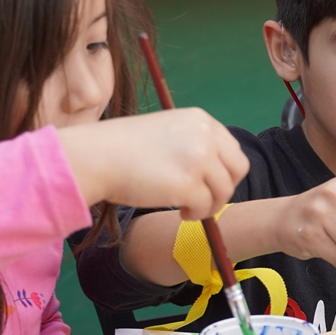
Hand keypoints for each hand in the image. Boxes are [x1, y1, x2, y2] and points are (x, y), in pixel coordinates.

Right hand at [59, 107, 249, 219]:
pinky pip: (206, 207)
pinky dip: (196, 214)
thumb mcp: (167, 131)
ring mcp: (199, 160)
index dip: (225, 171)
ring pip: (224, 191)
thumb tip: (216, 172)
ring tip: (187, 208)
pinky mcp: (188, 185)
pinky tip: (180, 212)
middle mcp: (205, 136)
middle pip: (238, 169)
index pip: (232, 149)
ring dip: (209, 204)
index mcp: (201, 120)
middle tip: (205, 199)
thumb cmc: (123, 147)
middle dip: (225, 188)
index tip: (209, 183)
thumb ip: (194, 143)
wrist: (97, 156)